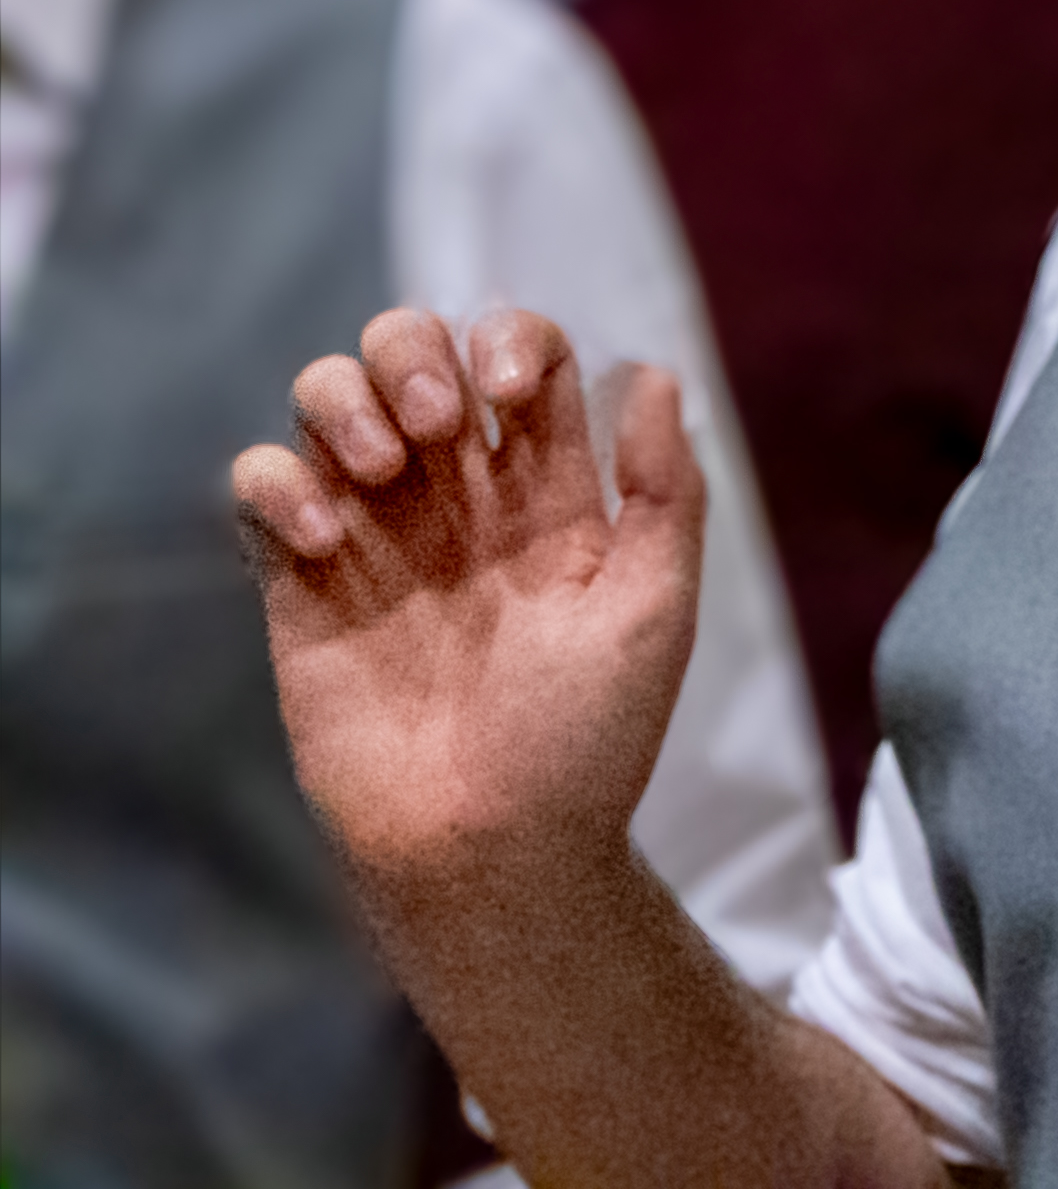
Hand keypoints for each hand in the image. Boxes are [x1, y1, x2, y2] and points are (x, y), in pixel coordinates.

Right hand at [233, 308, 704, 901]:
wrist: (491, 847)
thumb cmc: (587, 738)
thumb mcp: (655, 608)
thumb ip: (663, 489)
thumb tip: (653, 374)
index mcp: (548, 491)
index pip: (522, 358)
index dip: (513, 343)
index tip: (514, 399)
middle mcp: (458, 496)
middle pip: (411, 349)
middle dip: (414, 351)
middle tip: (437, 425)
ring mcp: (375, 533)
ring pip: (326, 395)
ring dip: (342, 396)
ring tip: (381, 467)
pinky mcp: (300, 584)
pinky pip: (261, 483)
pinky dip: (280, 482)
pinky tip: (326, 541)